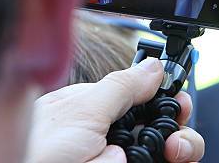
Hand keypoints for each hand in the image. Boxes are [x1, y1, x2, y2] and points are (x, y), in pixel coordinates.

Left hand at [26, 58, 203, 162]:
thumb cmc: (36, 150)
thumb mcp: (83, 111)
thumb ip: (122, 87)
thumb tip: (155, 65)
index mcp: (99, 111)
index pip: (148, 102)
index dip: (171, 105)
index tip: (182, 108)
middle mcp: (109, 138)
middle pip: (162, 133)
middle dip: (179, 136)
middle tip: (175, 146)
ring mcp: (111, 157)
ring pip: (160, 156)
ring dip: (170, 153)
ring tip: (165, 155)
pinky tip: (150, 162)